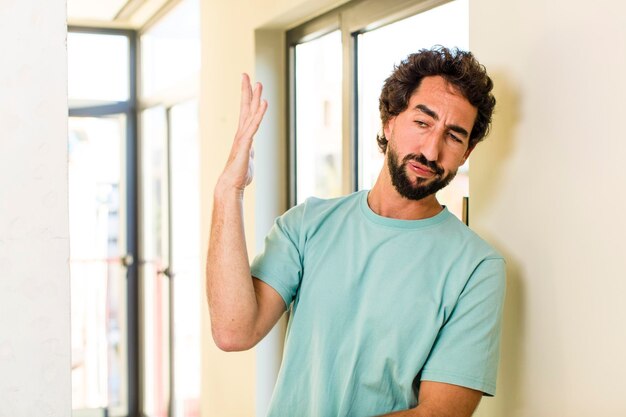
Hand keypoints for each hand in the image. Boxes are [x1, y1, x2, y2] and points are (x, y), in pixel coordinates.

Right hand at [219, 73, 267, 193]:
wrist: (230, 185)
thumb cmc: (238, 176)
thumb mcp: (246, 160)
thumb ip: (248, 153)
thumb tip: (249, 152)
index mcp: (243, 136)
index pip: (245, 113)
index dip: (247, 98)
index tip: (248, 85)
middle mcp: (241, 133)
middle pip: (245, 107)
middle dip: (247, 90)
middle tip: (246, 75)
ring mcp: (243, 137)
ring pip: (250, 113)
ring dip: (254, 97)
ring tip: (257, 83)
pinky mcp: (246, 143)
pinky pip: (254, 125)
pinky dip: (260, 113)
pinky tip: (264, 103)